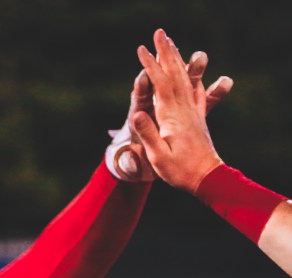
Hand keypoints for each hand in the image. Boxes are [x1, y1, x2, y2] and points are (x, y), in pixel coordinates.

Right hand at [131, 29, 231, 192]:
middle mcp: (184, 109)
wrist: (207, 178)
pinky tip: (192, 69)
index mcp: (172, 117)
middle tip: (159, 35)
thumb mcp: (158, 156)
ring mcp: (192, 112)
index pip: (160, 84)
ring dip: (177, 60)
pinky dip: (190, 78)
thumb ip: (148, 133)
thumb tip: (135, 114)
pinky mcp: (198, 117)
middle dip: (166, 54)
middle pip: (174, 74)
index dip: (151, 66)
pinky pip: (195, 92)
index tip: (142, 50)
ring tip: (171, 44)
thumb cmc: (179, 170)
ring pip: (185, 79)